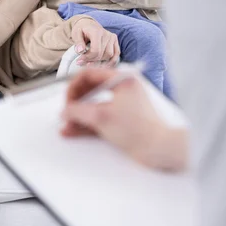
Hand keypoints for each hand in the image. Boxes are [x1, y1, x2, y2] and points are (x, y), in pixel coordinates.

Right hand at [61, 68, 187, 170]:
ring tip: (68, 125)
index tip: (67, 100)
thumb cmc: (141, 130)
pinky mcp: (123, 120)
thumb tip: (66, 111)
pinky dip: (88, 124)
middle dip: (76, 103)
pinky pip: (101, 118)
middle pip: (91, 90)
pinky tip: (76, 131)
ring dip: (79, 116)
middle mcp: (123, 89)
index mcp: (122, 79)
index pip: (90, 74)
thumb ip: (78, 111)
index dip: (74, 86)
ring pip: (94, 106)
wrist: (160, 150)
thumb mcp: (102, 117)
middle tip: (67, 112)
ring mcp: (123, 105)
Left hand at [71, 19, 119, 64]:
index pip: (95, 50)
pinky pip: (116, 54)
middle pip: (102, 54)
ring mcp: (112, 37)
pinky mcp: (115, 41)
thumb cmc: (82, 30)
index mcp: (96, 32)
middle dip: (92, 61)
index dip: (87, 58)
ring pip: (109, 55)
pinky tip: (102, 65)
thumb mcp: (76, 34)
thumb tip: (80, 50)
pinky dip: (111, 61)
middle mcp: (106, 34)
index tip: (79, 61)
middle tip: (83, 63)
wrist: (88, 25)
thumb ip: (78, 42)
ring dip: (100, 61)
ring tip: (90, 61)